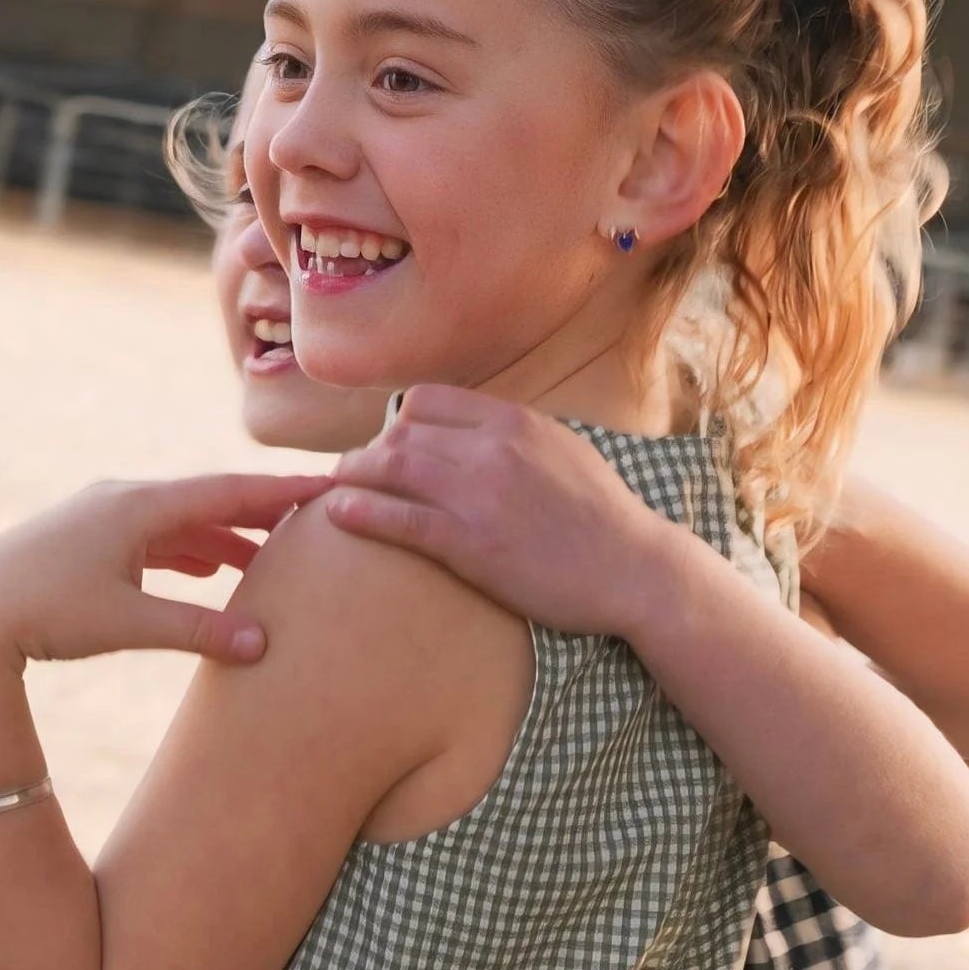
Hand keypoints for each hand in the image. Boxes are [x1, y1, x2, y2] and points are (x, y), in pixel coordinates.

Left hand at [0, 471, 328, 669]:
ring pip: (182, 520)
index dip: (282, 491)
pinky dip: (191, 551)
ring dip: (227, 536)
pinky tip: (210, 570)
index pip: (228, 492)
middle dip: (263, 510)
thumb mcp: (128, 623)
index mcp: (139, 507)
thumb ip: (198, 630)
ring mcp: (104, 516)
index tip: (329, 484)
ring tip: (271, 556)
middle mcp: (124, 499)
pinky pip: (156, 537)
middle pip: (210, 499)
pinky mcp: (89, 540)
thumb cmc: (45, 614)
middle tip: (315, 515)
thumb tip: (262, 644)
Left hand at [322, 389, 677, 635]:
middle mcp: (492, 448)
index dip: (399, 422)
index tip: (390, 444)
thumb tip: (478, 428)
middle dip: (370, 451)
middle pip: (401, 433)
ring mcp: (478, 495)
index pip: (427, 401)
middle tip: (354, 471)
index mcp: (514, 421)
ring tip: (335, 486)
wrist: (633, 568)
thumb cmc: (603, 517)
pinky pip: (400, 520)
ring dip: (353, 475)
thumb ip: (516, 436)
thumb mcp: (564, 450)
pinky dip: (362, 512)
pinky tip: (339, 513)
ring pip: (392, 468)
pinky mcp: (470, 544)